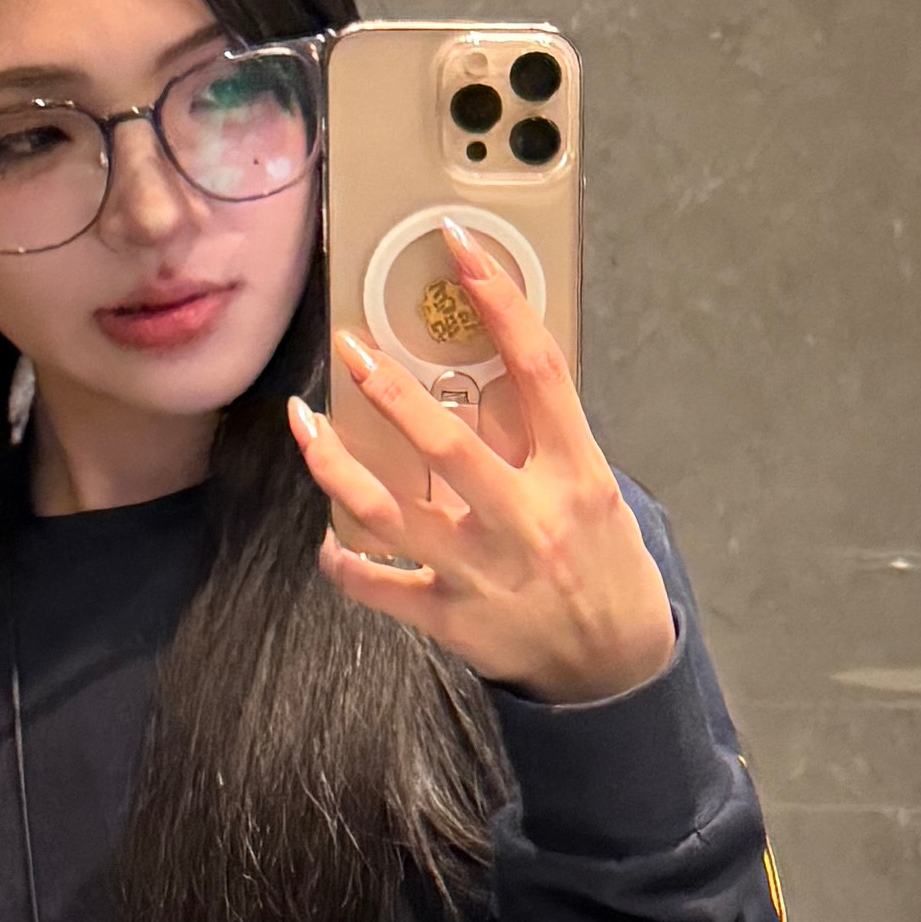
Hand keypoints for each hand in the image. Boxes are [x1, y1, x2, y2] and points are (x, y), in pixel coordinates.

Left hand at [290, 229, 680, 707]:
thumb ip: (543, 438)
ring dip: (335, 464)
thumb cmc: (606, 567)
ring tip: (306, 423)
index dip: (498, 301)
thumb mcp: (596, 492)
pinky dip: (343, 561)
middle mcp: (528, 521)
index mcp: (577, 476)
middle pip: (446, 442)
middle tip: (351, 347)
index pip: (538, 369)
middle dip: (390, 389)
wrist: (614, 672)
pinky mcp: (449, 620)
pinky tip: (330, 540)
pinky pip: (375, 585)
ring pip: (388, 512)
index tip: (460, 248)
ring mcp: (483, 574)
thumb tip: (484, 371)